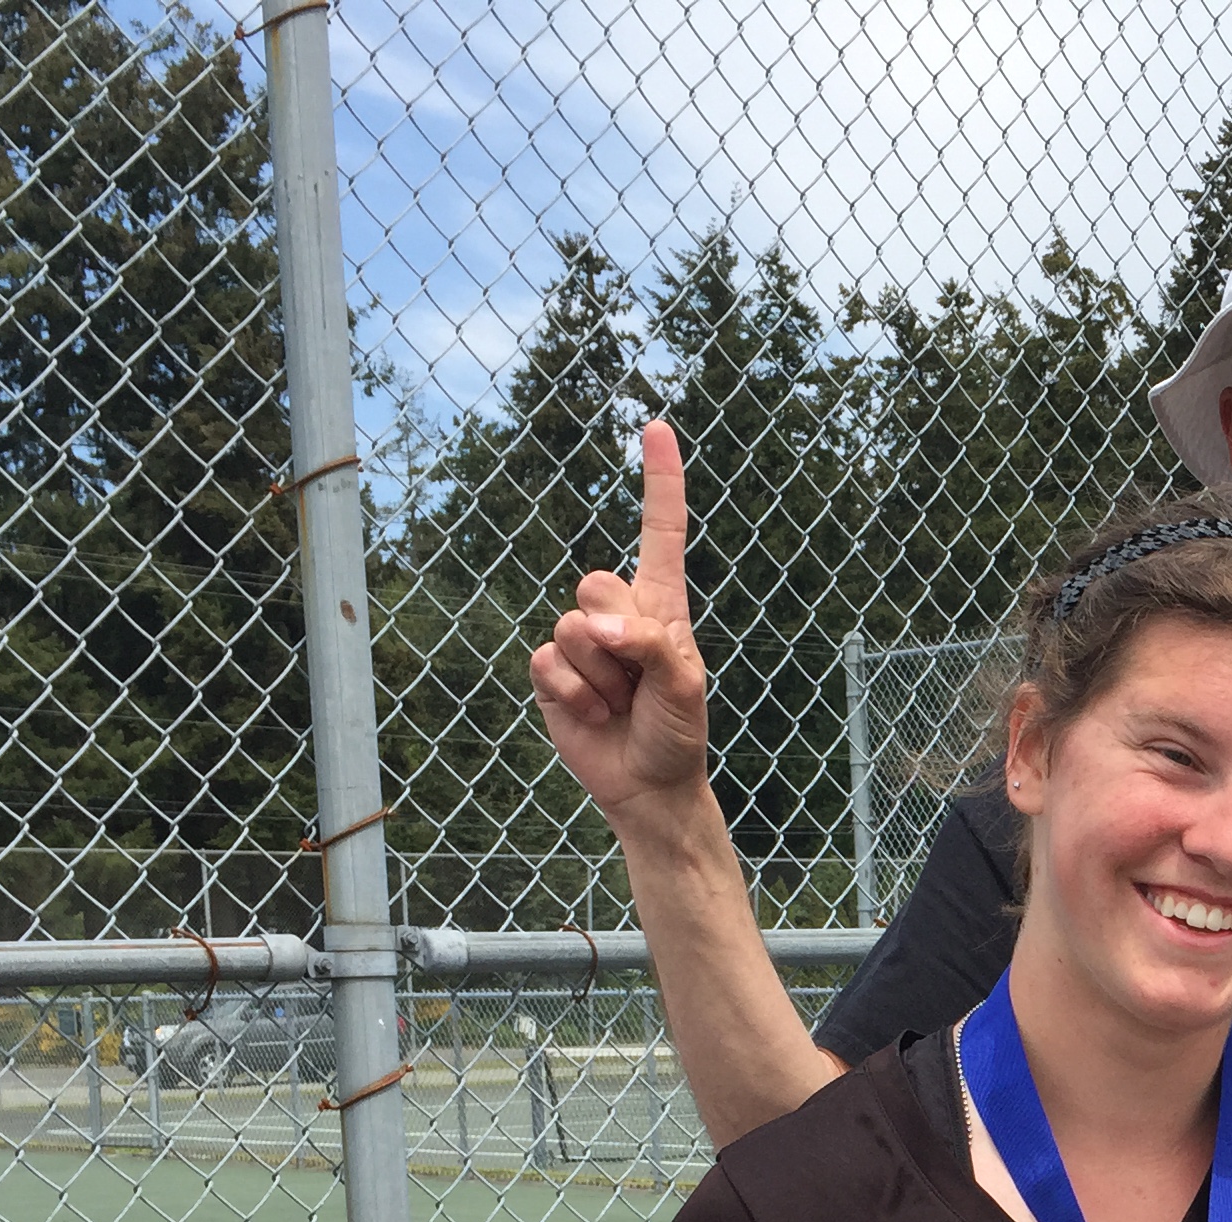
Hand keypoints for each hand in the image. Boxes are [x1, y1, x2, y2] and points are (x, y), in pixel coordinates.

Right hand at [528, 420, 710, 829]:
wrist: (648, 783)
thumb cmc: (678, 731)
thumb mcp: (685, 686)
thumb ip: (651, 644)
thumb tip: (595, 628)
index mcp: (661, 605)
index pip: (659, 534)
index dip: (660, 482)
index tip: (658, 428)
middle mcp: (618, 613)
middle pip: (596, 583)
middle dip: (619, 635)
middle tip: (640, 679)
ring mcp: (580, 641)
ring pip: (571, 626)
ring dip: (600, 676)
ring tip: (621, 702)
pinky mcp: (550, 670)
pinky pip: (546, 660)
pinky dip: (574, 694)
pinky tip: (594, 714)